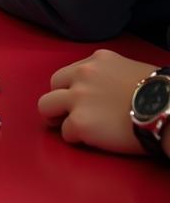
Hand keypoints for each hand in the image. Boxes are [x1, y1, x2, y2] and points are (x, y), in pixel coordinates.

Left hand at [38, 50, 159, 155]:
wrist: (169, 111)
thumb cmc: (160, 94)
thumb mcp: (130, 70)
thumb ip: (109, 75)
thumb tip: (106, 88)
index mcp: (96, 60)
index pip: (70, 72)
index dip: (72, 88)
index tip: (79, 99)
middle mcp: (81, 74)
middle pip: (52, 86)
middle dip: (59, 101)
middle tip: (69, 115)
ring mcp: (78, 98)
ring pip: (46, 107)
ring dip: (58, 118)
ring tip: (72, 128)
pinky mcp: (80, 122)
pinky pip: (66, 133)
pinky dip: (76, 138)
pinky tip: (93, 141)